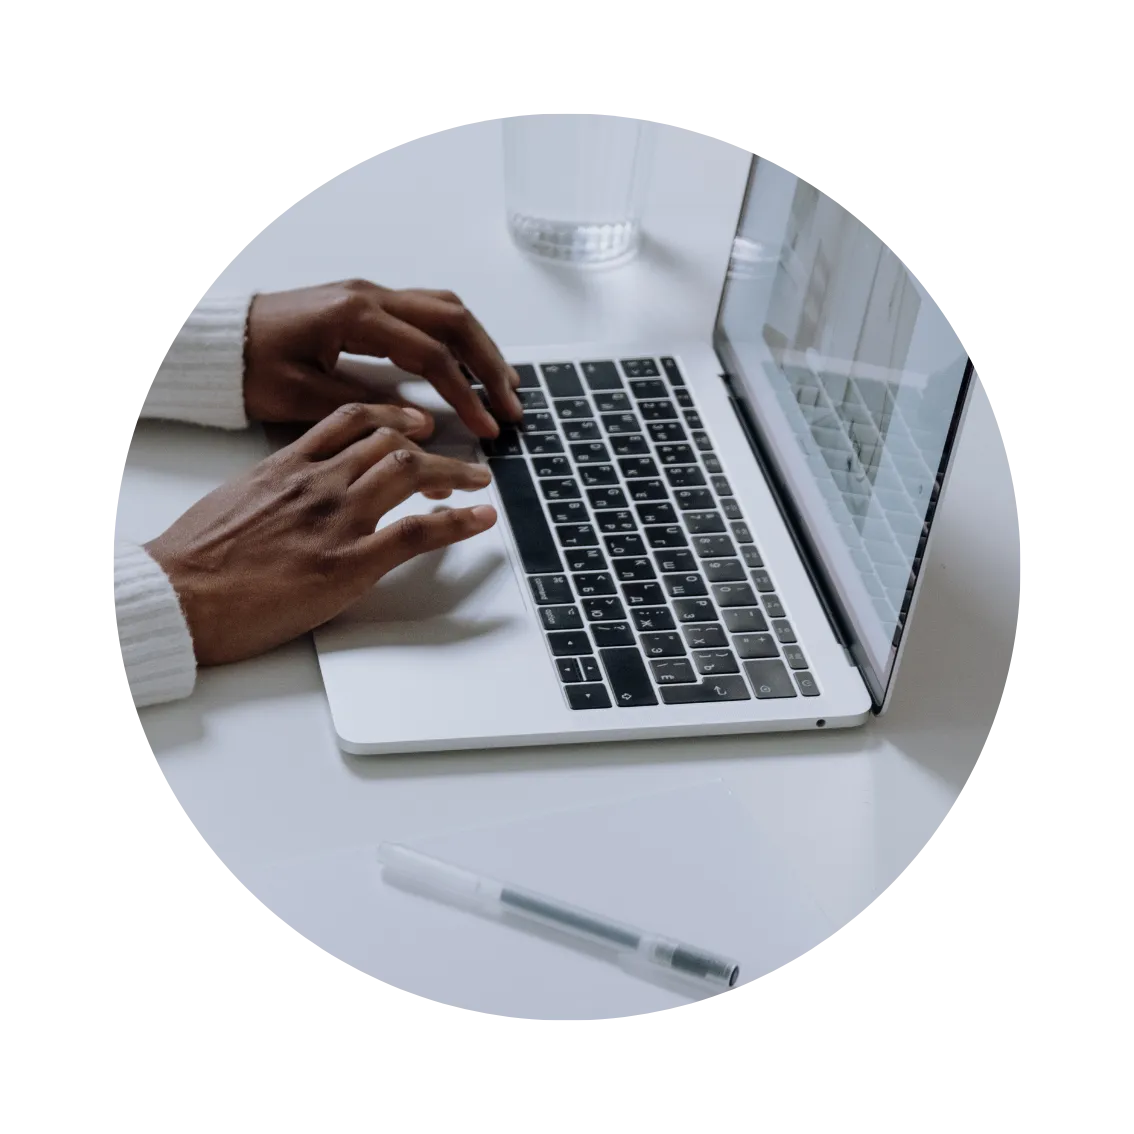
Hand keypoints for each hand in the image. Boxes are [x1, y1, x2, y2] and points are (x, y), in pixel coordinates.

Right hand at [144, 403, 496, 665]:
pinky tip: (480, 519)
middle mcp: (318, 482)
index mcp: (287, 465)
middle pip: (391, 444)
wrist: (177, 594)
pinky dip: (457, 522)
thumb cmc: (194, 557)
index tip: (413, 425)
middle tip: (459, 461)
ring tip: (478, 481)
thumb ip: (274, 488)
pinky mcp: (348, 563)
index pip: (351, 421)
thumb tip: (293, 492)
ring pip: (411, 474)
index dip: (392, 419)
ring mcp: (336, 519)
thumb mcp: (234, 500)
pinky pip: (417, 533)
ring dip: (454, 475)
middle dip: (433, 448)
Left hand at [243, 279, 523, 437]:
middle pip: (453, 321)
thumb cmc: (251, 368)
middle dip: (489, 365)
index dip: (465, 394)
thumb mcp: (302, 397)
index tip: (487, 428)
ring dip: (481, 345)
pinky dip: (458, 336)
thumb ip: (366, 407)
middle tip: (511, 405)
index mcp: (356, 317)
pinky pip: (429, 310)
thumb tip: (422, 422)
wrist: (220, 341)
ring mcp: (371, 294)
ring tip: (504, 384)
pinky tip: (470, 363)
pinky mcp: (368, 303)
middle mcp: (370, 296)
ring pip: (446, 309)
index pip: (432, 354)